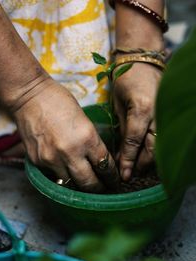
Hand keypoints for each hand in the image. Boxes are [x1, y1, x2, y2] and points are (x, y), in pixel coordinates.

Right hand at [13, 78, 118, 192]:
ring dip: (80, 187)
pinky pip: (54, 177)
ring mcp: (52, 159)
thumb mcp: (84, 120)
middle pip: (90, 184)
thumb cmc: (59, 101)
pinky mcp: (38, 162)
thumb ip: (91, 142)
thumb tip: (98, 161)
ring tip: (86, 186)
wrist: (28, 96)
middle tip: (104, 189)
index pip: (105, 166)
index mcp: (87, 138)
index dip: (113, 177)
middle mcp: (70, 152)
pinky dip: (62, 177)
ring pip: (71, 185)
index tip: (115, 182)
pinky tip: (66, 173)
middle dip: (99, 189)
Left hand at [113, 63, 161, 180]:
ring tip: (138, 167)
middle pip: (153, 148)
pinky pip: (164, 136)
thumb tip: (121, 152)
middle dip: (141, 164)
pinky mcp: (169, 113)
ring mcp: (166, 113)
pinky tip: (148, 154)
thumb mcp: (118, 104)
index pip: (134, 141)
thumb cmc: (126, 79)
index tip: (124, 174)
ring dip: (150, 159)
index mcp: (141, 109)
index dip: (128, 160)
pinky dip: (157, 148)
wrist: (144, 59)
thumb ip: (122, 128)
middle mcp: (158, 114)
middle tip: (131, 174)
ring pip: (162, 144)